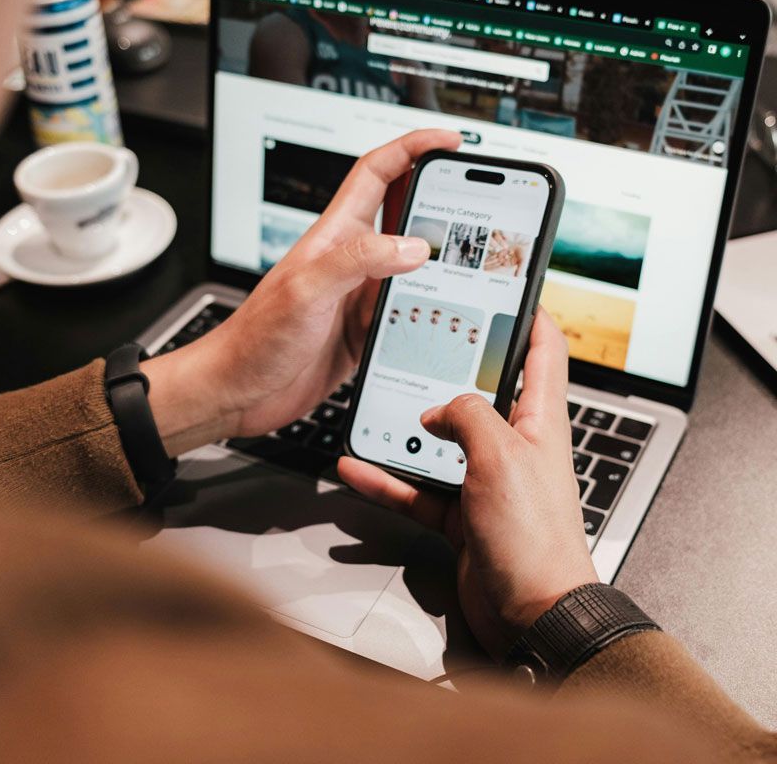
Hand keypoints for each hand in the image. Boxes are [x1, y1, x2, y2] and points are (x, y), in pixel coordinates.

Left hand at [141, 129, 461, 455]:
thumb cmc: (256, 337)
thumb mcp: (306, 290)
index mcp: (335, 238)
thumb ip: (357, 262)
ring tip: (473, 263)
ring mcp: (358, 296)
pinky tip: (444, 317)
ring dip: (440, 263)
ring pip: (411, 268)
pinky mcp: (363, 330)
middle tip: (478, 204)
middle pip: (403, 216)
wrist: (239, 390)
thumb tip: (413, 247)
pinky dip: (428, 310)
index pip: (378, 174)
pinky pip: (405, 311)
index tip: (449, 142)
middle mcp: (351, 262)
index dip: (413, 149)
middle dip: (440, 203)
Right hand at [338, 311, 597, 659]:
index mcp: (539, 420)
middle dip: (451, 368)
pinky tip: (359, 469)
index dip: (529, 315)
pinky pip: (418, 487)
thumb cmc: (535, 537)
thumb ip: (467, 415)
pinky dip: (389, 479)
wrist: (532, 612)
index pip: (544, 351)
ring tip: (376, 406)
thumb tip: (439, 408)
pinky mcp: (461, 512)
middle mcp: (514, 443)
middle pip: (481, 392)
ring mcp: (485, 479)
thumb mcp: (501, 455)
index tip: (505, 289)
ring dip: (407, 429)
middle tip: (420, 341)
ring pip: (441, 441)